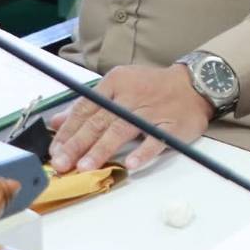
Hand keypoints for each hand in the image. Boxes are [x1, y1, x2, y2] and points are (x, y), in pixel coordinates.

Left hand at [48, 64, 212, 172]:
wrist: (194, 84)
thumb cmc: (152, 88)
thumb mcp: (118, 87)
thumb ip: (87, 106)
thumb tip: (56, 122)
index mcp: (116, 82)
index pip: (86, 108)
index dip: (68, 131)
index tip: (55, 150)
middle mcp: (132, 95)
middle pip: (100, 120)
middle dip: (78, 143)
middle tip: (62, 163)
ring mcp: (152, 110)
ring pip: (123, 129)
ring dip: (102, 149)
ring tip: (85, 166)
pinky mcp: (171, 125)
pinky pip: (155, 140)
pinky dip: (143, 151)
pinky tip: (130, 164)